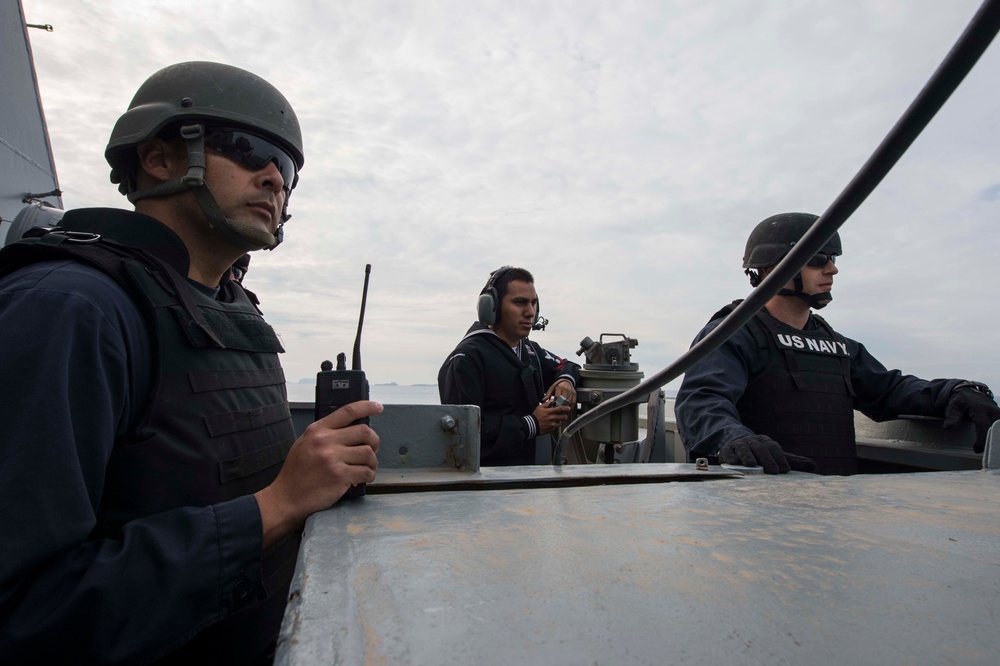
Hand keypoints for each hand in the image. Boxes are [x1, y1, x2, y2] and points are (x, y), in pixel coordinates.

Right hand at [255, 400, 380, 547]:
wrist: (287, 497)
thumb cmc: (297, 472)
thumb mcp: (305, 443)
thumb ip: (326, 434)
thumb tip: (352, 431)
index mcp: (317, 430)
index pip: (348, 411)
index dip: (367, 406)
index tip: (378, 407)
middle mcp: (325, 440)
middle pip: (364, 431)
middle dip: (374, 441)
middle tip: (372, 451)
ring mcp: (332, 458)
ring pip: (368, 453)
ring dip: (372, 461)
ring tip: (366, 468)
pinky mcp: (339, 475)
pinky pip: (366, 471)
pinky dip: (368, 476)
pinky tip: (361, 478)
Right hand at [532, 402, 571, 434]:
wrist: (531, 425)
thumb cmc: (535, 416)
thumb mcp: (539, 407)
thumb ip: (546, 404)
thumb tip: (552, 400)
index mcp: (549, 412)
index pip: (560, 409)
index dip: (565, 408)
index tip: (568, 408)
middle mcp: (552, 418)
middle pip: (563, 417)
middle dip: (565, 416)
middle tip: (564, 415)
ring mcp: (552, 424)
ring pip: (560, 423)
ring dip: (559, 421)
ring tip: (556, 420)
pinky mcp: (551, 429)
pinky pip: (555, 427)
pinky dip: (554, 426)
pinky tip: (551, 424)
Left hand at [543, 379, 576, 407]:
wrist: (566, 380)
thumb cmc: (558, 385)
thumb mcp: (552, 388)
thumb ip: (548, 394)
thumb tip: (543, 400)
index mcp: (559, 387)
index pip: (557, 396)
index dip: (555, 402)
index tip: (554, 406)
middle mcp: (565, 389)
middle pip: (564, 399)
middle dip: (561, 405)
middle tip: (559, 410)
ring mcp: (570, 391)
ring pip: (569, 401)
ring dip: (566, 407)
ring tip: (564, 411)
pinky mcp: (574, 393)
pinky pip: (573, 401)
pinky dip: (571, 406)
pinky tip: (569, 409)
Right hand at [717, 434, 814, 473]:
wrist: (734, 444)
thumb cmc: (759, 455)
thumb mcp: (775, 456)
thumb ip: (792, 461)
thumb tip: (813, 466)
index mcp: (765, 441)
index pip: (774, 447)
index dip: (780, 458)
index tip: (785, 470)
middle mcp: (752, 441)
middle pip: (760, 448)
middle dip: (767, 459)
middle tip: (773, 472)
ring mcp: (738, 445)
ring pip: (743, 448)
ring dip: (748, 456)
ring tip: (752, 466)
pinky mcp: (725, 451)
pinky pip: (727, 453)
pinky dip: (731, 457)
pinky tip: (735, 463)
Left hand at [943, 385, 999, 453]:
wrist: (969, 393)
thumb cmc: (960, 401)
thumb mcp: (953, 408)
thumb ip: (952, 417)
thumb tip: (947, 427)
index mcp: (980, 409)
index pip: (983, 425)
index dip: (982, 438)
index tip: (977, 449)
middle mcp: (992, 411)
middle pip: (995, 429)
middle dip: (991, 442)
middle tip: (984, 452)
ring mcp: (998, 413)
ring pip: (999, 429)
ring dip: (995, 439)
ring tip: (989, 449)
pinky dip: (997, 435)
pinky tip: (993, 444)